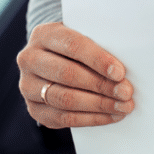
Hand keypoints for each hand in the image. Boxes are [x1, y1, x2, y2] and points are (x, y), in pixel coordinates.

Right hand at [16, 21, 134, 127]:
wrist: (54, 58)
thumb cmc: (78, 45)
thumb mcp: (84, 34)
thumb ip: (99, 44)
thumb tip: (124, 68)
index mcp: (44, 34)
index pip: (73, 46)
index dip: (98, 60)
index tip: (120, 72)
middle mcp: (30, 59)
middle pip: (68, 74)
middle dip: (101, 85)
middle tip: (126, 92)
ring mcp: (28, 86)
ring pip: (65, 99)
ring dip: (99, 105)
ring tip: (123, 106)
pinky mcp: (34, 109)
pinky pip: (63, 118)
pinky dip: (91, 118)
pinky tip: (110, 116)